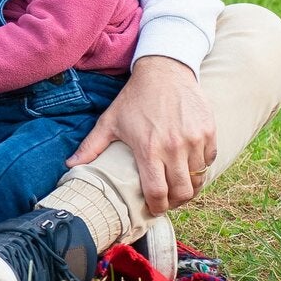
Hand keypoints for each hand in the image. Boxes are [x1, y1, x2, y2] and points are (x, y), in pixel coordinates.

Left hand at [68, 56, 216, 215]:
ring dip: (189, 185)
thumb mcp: (110, 121)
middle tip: (168, 201)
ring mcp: (194, 139)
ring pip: (198, 178)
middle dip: (175, 202)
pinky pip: (209, 160)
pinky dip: (201, 167)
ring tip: (179, 184)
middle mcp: (174, 147)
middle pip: (182, 192)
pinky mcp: (209, 131)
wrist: (164, 71)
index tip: (154, 209)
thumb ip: (91, 147)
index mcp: (148, 149)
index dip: (157, 207)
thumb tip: (70, 165)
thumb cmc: (134, 99)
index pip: (157, 192)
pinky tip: (189, 165)